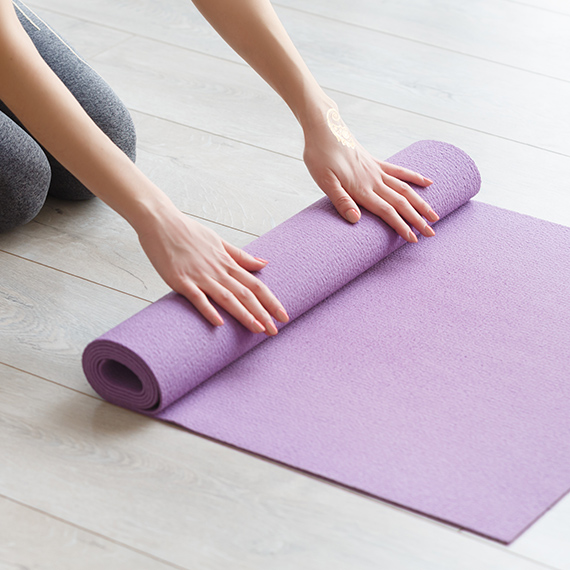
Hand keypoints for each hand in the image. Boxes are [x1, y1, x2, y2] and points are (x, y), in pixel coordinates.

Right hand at [137, 206, 288, 334]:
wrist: (161, 222)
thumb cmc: (189, 232)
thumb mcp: (219, 241)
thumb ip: (241, 256)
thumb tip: (264, 263)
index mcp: (227, 263)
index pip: (256, 284)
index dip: (271, 301)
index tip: (284, 316)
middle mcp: (217, 270)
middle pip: (246, 294)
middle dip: (262, 314)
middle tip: (275, 331)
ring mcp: (200, 276)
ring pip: (226, 297)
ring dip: (243, 314)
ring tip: (257, 329)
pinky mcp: (180, 280)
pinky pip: (197, 297)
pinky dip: (208, 309)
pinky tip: (219, 323)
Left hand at [303, 107, 439, 242]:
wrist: (324, 127)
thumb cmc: (319, 155)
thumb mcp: (324, 181)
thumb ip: (341, 200)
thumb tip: (355, 219)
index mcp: (361, 189)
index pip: (387, 212)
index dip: (401, 226)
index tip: (413, 240)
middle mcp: (373, 180)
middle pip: (401, 202)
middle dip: (417, 219)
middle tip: (432, 234)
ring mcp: (377, 170)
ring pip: (405, 189)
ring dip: (421, 203)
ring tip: (435, 215)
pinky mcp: (376, 162)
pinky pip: (400, 171)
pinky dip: (415, 177)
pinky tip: (428, 183)